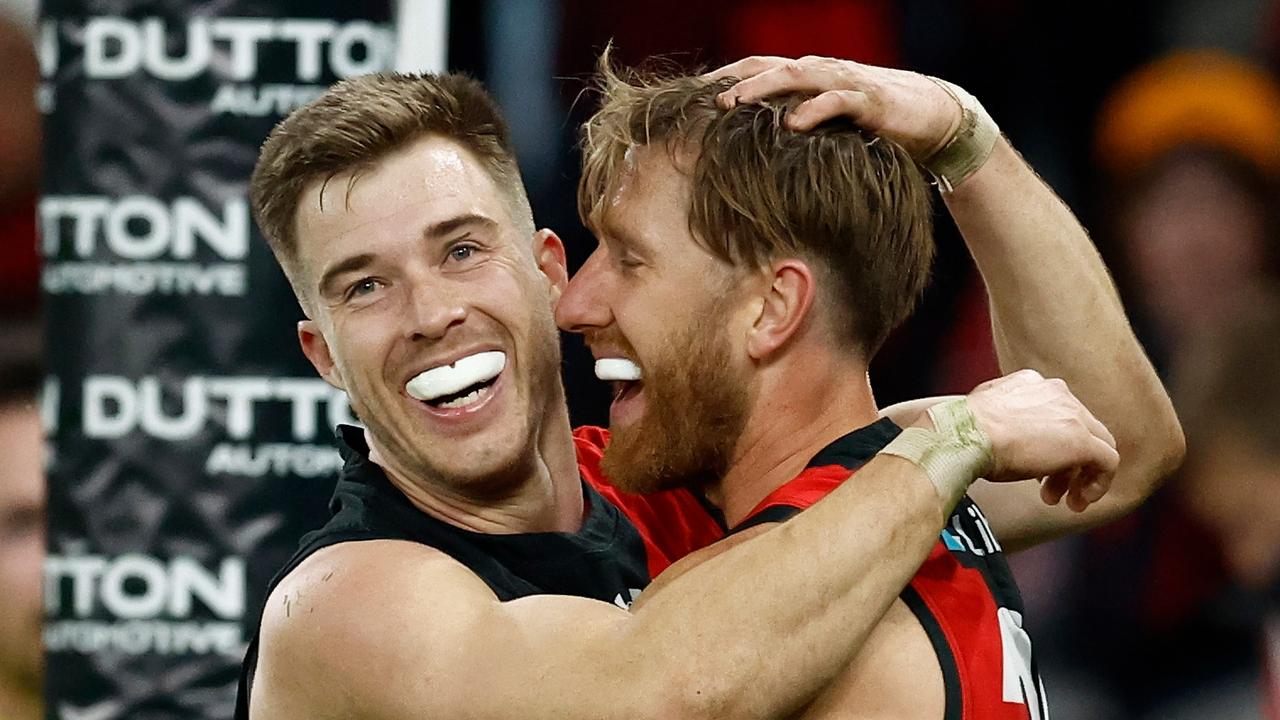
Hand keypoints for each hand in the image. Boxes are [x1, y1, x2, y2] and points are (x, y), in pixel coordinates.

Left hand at [705, 55, 962, 159]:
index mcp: (806, 75)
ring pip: (797, 76)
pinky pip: (837, 101)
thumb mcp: (826, 123)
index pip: (757, 68)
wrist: (930, 115)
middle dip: (736, 80)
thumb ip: (794, 125)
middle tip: (706, 99)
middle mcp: (820, 72)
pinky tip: (793, 124)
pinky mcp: (868, 100)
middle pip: (769, 67)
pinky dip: (813, 110)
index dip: (724, 77)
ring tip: (736, 103)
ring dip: (764, 88)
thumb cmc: (871, 123)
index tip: (691, 95)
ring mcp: (844, 82)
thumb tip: (751, 151)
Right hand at [956, 369, 1118, 511]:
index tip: (1038, 467)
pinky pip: (1108, 462)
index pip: (1057, 413)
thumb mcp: (984, 414)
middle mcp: (1056, 393)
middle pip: (1080, 429)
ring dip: (1080, 476)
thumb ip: (1000, 417)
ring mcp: (1072, 415)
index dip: (1051, 444)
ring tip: (1063, 500)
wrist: (966, 434)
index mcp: (1031, 383)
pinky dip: (1099, 483)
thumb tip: (1001, 435)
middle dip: (1067, 463)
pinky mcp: (1082, 440)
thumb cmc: (965, 430)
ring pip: (1097, 445)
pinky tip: (1082, 499)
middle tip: (1050, 488)